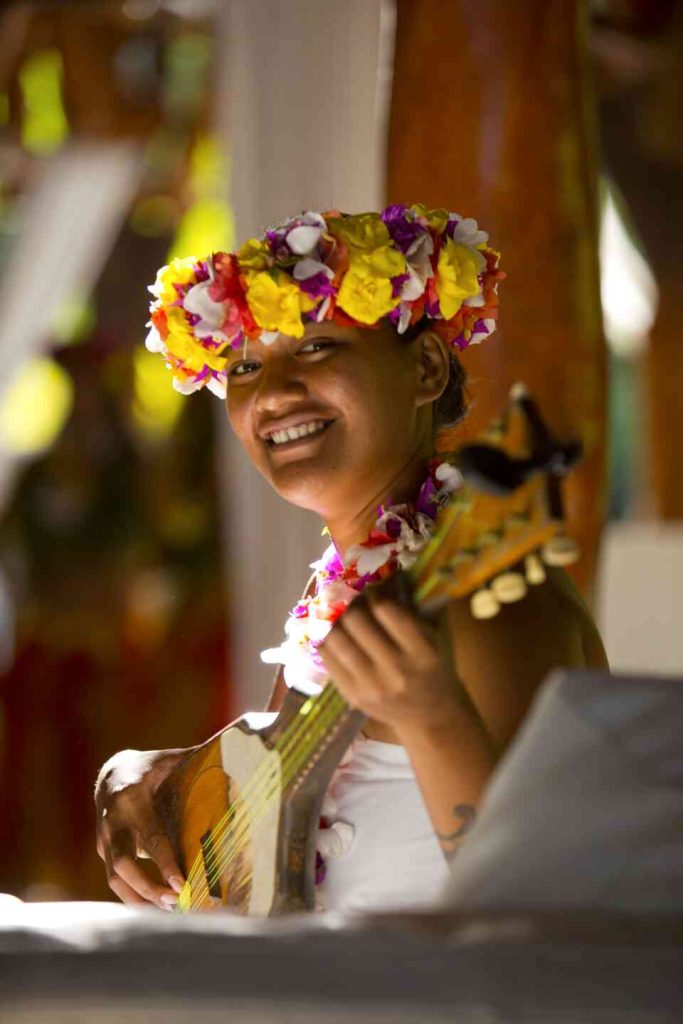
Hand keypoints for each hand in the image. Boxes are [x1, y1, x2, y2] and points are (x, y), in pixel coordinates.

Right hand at [95, 747, 188, 909]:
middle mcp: (112, 821)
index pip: (150, 837)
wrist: (110, 771)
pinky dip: (133, 895)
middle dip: (148, 887)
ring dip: (139, 898)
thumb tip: (234, 751)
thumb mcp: (169, 759)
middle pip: (123, 864)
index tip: (183, 884)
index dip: (165, 863)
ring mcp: (103, 838)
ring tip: (170, 909)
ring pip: (114, 877)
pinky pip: (114, 877)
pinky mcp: (102, 851)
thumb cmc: (151, 767)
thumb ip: (196, 760)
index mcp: (131, 797)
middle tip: (176, 901)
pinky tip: (156, 906)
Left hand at [318, 584, 462, 737]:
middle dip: (352, 603)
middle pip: (356, 621)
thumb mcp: (437, 634)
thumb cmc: (436, 665)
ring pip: (336, 639)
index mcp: (423, 652)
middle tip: (355, 598)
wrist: (431, 714)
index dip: (375, 591)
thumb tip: (387, 570)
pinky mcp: (352, 696)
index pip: (386, 610)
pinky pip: (328, 658)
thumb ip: (417, 605)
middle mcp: (396, 671)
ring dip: (336, 620)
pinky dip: (328, 640)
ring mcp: (371, 687)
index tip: (374, 587)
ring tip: (343, 613)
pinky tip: (337, 633)